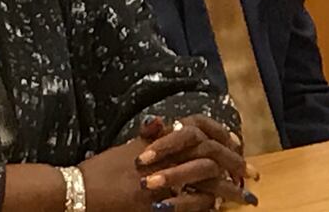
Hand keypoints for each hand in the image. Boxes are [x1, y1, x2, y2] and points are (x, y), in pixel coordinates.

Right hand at [78, 116, 252, 211]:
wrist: (75, 193)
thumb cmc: (100, 170)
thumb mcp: (127, 147)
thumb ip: (150, 137)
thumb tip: (165, 124)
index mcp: (159, 141)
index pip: (200, 132)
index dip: (221, 137)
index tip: (237, 145)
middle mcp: (163, 158)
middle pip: (210, 156)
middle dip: (235, 166)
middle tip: (253, 176)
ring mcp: (161, 183)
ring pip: (205, 183)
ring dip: (228, 190)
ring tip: (245, 198)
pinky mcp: (154, 206)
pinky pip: (189, 206)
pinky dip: (205, 206)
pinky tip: (216, 208)